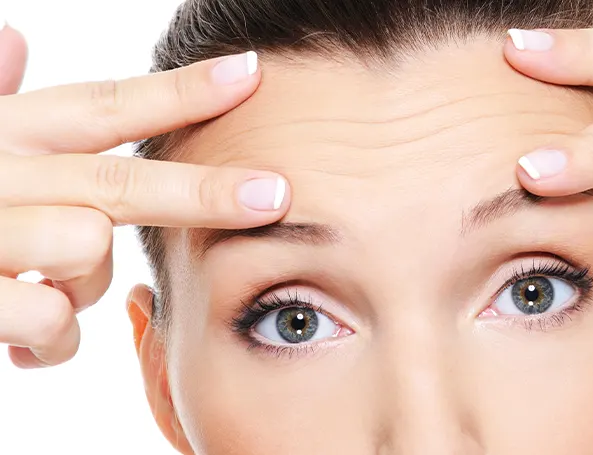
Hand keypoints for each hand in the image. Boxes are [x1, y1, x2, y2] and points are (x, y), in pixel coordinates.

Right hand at [0, 26, 288, 367]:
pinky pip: (48, 322)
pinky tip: (23, 329)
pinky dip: (50, 336)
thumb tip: (11, 33)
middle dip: (202, 191)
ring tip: (44, 279)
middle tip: (275, 193)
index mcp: (7, 135)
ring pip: (82, 249)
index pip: (103, 105)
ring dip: (83, 278)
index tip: (251, 74)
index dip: (180, 91)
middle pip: (117, 181)